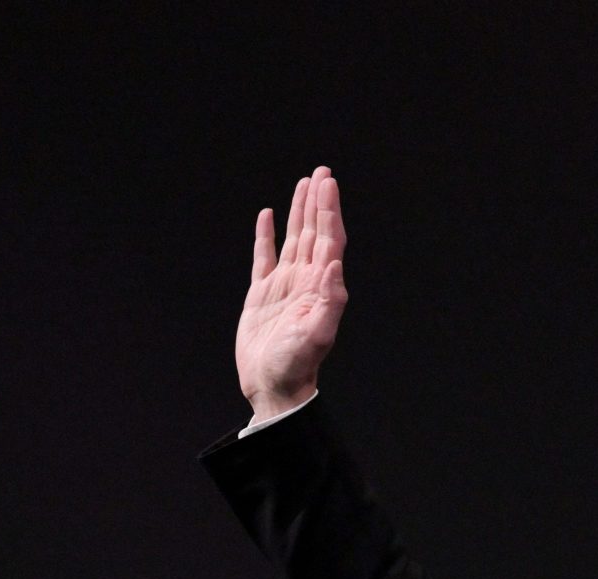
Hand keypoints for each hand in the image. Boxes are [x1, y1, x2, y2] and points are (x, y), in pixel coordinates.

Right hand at [235, 166, 347, 420]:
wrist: (273, 386)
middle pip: (314, 232)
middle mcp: (305, 281)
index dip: (329, 210)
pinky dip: (267, 236)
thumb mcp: (317, 334)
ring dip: (299, 212)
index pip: (328, 239)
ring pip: (293, 239)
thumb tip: (334, 263)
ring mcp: (284, 286)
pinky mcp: (262, 295)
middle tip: (321, 172)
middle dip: (318, 202)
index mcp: (320, 287)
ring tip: (303, 185)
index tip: (327, 184)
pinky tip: (268, 217)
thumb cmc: (296, 365)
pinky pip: (264, 257)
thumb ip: (329, 299)